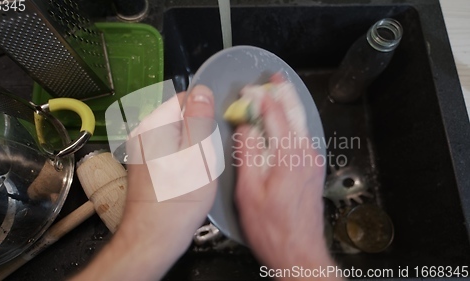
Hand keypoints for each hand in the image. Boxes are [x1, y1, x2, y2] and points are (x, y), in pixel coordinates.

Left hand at [72, 85, 216, 280]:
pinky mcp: (145, 165)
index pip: (185, 98)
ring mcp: (141, 150)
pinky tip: (185, 178)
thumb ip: (199, 118)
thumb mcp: (198, 154)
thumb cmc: (177, 200)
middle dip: (198, 133)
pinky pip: (171, 151)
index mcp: (153, 125)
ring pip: (178, 136)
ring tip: (193, 171)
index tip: (209, 136)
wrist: (154, 236)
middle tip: (202, 159)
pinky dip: (182, 160)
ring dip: (191, 148)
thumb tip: (202, 90)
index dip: (204, 115)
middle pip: (181, 117)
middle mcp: (142, 133)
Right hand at [234, 79, 337, 278]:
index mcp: (290, 156)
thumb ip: (247, 154)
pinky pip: (303, 136)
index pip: (275, 114)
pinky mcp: (313, 170)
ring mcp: (313, 162)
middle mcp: (306, 155)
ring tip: (278, 91)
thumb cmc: (274, 229)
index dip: (260, 98)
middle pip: (295, 113)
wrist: (299, 252)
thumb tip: (244, 129)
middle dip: (283, 92)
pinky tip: (284, 122)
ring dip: (288, 106)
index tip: (248, 90)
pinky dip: (292, 123)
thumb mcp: (249, 191)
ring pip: (301, 123)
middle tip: (275, 77)